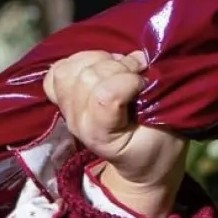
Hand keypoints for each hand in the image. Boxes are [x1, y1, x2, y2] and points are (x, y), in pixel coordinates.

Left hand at [44, 49, 186, 217]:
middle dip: (116, 67)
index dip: (129, 80)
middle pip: (87, 76)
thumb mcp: (161, 129)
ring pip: (70, 70)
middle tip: (132, 75)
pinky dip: (77, 62)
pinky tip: (96, 66)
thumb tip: (139, 60)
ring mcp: (68, 109)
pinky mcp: (64, 96)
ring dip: (98, 61)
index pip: (104, 95)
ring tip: (116, 69)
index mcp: (99, 133)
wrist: (139, 157)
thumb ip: (150, 100)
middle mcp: (78, 121)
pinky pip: (57, 71)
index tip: (144, 85)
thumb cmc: (153, 141)